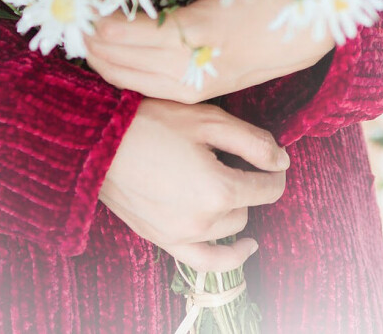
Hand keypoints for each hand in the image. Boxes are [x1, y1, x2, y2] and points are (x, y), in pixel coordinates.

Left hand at [84, 0, 333, 101]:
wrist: (301, 40)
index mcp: (191, 34)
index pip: (119, 31)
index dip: (91, 13)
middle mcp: (184, 68)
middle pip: (112, 57)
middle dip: (86, 33)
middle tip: (71, 7)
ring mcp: (187, 87)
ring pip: (121, 76)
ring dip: (96, 54)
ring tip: (81, 26)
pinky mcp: (191, 96)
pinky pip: (139, 86)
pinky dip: (116, 69)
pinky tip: (106, 49)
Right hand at [98, 96, 288, 272]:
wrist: (100, 142)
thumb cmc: (152, 122)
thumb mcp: (207, 120)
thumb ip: (251, 141)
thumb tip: (282, 161)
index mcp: (219, 188)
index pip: (267, 188)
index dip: (275, 171)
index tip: (273, 160)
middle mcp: (205, 220)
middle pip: (247, 206)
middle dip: (248, 184)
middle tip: (232, 157)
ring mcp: (184, 235)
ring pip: (230, 228)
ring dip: (233, 208)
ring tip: (222, 183)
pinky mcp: (165, 240)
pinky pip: (207, 262)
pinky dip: (229, 257)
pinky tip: (245, 247)